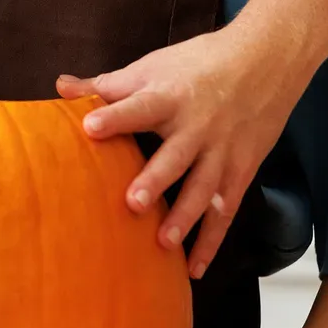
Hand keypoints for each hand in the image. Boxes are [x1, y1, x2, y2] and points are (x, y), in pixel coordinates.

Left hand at [57, 21, 307, 276]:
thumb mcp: (153, 66)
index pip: (138, 106)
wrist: (268, 58)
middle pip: (176, 155)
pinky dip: (213, 241)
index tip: (89, 127)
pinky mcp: (241, 170)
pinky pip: (227, 210)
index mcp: (169, 96)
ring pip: (205, 188)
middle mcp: (198, 125)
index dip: (114, 116)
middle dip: (156, 179)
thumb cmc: (200, 62)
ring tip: (163, 243)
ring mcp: (222, 151)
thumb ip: (106, 84)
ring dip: (185, 217)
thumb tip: (60, 87)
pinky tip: (196, 268)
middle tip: (132, 203)